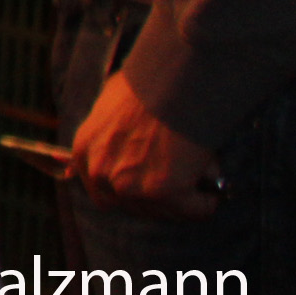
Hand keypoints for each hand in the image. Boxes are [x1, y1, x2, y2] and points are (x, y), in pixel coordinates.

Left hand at [72, 71, 222, 217]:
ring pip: (167, 211)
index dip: (131, 192)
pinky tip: (210, 176)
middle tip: (181, 179)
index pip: (103, 194)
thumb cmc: (146, 87)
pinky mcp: (165, 194)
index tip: (151, 186)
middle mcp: (102, 174)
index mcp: (85, 153)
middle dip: (160, 198)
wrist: (171, 83)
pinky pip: (196, 210)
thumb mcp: (108, 107)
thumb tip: (114, 150)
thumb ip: (108, 136)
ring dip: (186, 195)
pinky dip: (208, 200)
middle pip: (135, 208)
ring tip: (195, 164)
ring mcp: (132, 187)